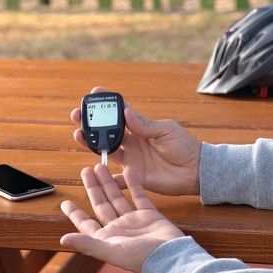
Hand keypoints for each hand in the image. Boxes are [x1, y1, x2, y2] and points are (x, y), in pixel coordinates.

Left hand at [60, 164, 184, 272]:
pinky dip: (133, 183)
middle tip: (85, 171)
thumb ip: (87, 243)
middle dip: (93, 188)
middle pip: (101, 204)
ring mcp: (134, 220)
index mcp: (107, 239)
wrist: (170, 258)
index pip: (86, 224)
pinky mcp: (149, 214)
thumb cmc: (140, 259)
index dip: (75, 214)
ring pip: (118, 197)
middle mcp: (118, 228)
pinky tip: (127, 170)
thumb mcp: (110, 251)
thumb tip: (63, 239)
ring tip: (100, 166)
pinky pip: (139, 195)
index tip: (65, 202)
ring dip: (109, 182)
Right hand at [72, 87, 201, 195]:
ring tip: (78, 135)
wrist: (195, 171)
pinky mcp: (133, 176)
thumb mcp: (166, 130)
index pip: (119, 113)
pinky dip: (104, 177)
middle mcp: (131, 142)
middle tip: (77, 115)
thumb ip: (145, 124)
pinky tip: (92, 172)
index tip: (94, 92)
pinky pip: (116, 179)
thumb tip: (126, 111)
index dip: (106, 103)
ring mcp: (131, 159)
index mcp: (139, 127)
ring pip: (105, 150)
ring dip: (91, 143)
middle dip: (90, 122)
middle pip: (106, 131)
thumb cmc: (183, 146)